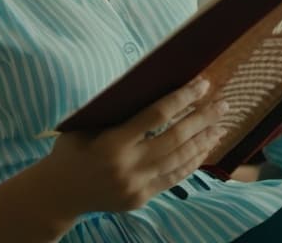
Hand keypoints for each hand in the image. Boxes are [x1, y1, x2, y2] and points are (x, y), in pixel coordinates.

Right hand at [41, 78, 228, 214]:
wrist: (57, 194)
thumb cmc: (71, 150)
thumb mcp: (86, 124)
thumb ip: (117, 111)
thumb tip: (154, 86)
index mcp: (111, 142)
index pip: (156, 115)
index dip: (182, 98)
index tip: (202, 84)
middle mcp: (127, 166)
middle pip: (176, 138)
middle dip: (203, 119)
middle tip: (223, 104)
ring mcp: (136, 185)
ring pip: (180, 160)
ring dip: (203, 141)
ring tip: (220, 126)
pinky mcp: (141, 199)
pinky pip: (174, 178)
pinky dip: (192, 162)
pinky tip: (204, 149)